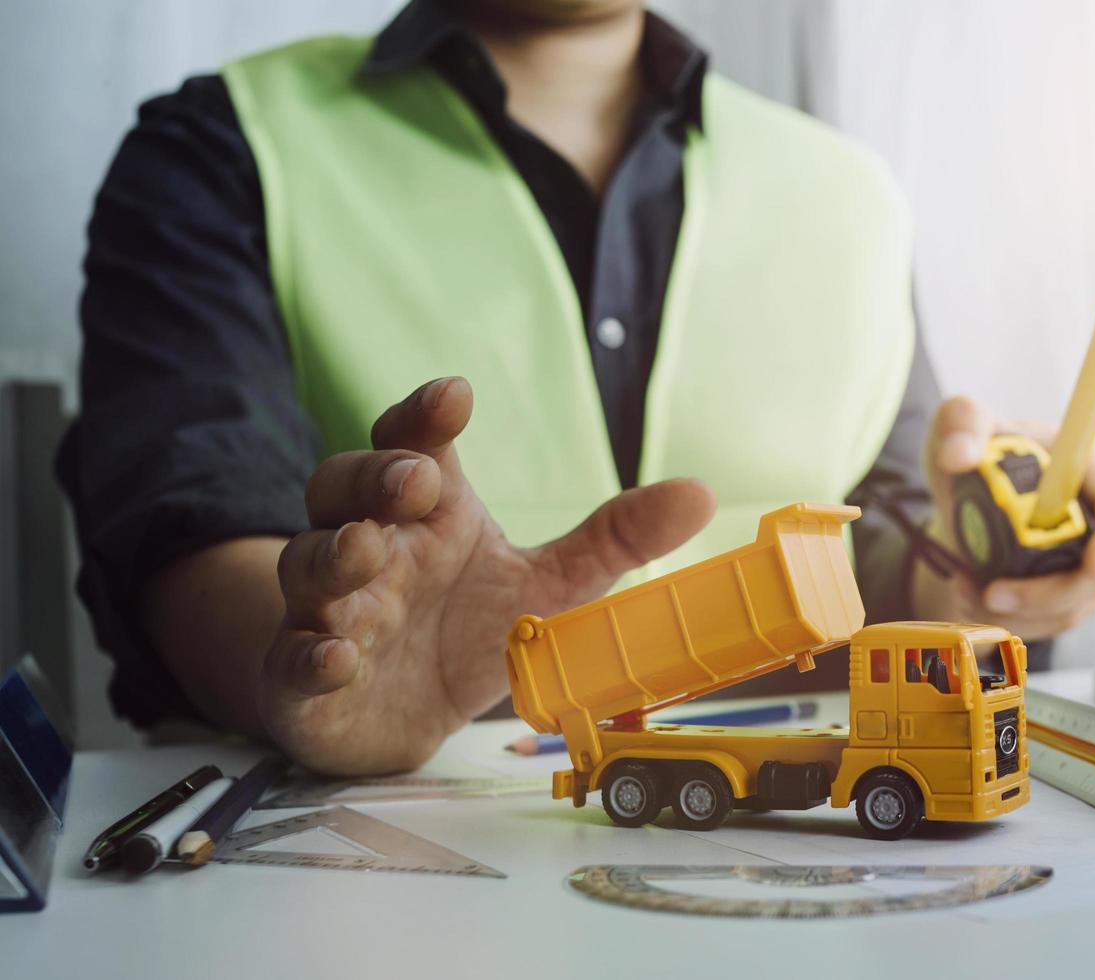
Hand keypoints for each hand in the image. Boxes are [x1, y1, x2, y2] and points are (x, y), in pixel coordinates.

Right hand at [261, 377, 713, 774]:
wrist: (406, 716)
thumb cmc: (469, 630)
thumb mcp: (551, 585)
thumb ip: (615, 540)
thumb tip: (698, 493)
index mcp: (427, 513)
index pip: (411, 442)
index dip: (424, 415)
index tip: (457, 395)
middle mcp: (370, 547)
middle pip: (343, 486)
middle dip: (374, 476)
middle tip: (416, 479)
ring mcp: (328, 609)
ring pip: (310, 563)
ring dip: (334, 556)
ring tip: (368, 553)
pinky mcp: (304, 679)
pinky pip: (293, 659)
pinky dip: (309, 655)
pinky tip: (333, 655)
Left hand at [918, 395, 1094, 639]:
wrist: (961, 491)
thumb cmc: (978, 447)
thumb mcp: (961, 422)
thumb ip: (962, 423)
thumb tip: (960, 454)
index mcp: (1087, 469)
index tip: (1093, 563)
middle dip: (1049, 595)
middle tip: (994, 594)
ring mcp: (1080, 562)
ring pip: (1070, 607)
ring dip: (1019, 613)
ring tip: (964, 591)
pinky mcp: (1059, 593)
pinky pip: (1045, 622)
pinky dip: (1007, 620)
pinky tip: (966, 597)